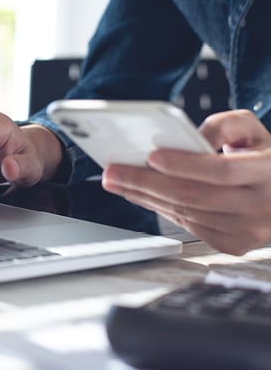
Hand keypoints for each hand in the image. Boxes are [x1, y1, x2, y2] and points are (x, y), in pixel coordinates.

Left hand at [102, 110, 270, 254]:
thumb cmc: (265, 158)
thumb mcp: (253, 131)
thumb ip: (223, 125)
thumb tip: (190, 138)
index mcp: (269, 173)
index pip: (222, 171)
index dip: (185, 165)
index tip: (152, 156)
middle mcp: (261, 206)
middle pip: (194, 196)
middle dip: (145, 182)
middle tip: (113, 171)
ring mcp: (247, 230)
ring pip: (186, 213)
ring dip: (145, 197)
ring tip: (117, 181)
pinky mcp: (234, 244)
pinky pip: (188, 226)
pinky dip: (160, 209)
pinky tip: (140, 195)